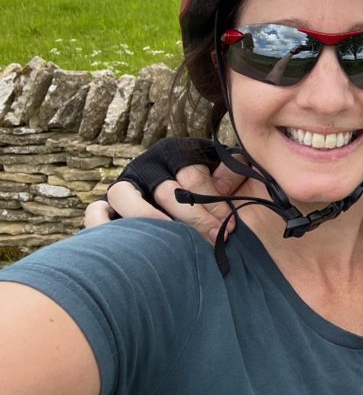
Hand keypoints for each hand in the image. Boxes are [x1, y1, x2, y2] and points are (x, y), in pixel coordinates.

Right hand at [83, 137, 244, 243]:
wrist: (199, 221)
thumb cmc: (219, 199)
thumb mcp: (233, 182)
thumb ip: (235, 172)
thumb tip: (231, 171)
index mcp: (178, 152)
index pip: (192, 175)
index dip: (212, 203)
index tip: (229, 226)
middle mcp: (149, 166)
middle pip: (165, 189)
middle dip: (193, 218)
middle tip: (212, 239)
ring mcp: (125, 186)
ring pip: (124, 195)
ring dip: (148, 219)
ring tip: (171, 241)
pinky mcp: (106, 208)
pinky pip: (96, 211)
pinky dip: (104, 223)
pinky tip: (130, 242)